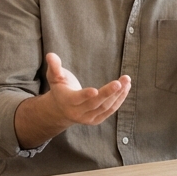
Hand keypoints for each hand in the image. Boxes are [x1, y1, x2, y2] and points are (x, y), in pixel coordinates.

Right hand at [12, 54, 131, 147]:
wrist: (62, 109)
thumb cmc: (60, 87)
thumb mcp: (54, 76)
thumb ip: (54, 66)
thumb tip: (50, 55)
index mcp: (66, 101)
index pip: (76, 99)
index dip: (85, 95)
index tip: (95, 90)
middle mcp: (77, 113)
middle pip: (95, 103)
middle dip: (108, 92)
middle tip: (120, 82)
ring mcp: (88, 118)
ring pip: (105, 107)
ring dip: (118, 95)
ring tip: (126, 81)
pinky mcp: (96, 120)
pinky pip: (110, 110)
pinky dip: (119, 99)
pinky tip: (126, 88)